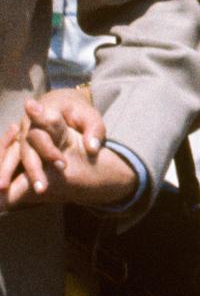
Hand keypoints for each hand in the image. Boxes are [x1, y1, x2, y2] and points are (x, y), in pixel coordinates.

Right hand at [0, 94, 134, 210]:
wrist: (61, 105)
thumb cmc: (78, 113)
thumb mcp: (91, 117)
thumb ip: (94, 130)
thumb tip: (92, 148)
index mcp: (47, 111)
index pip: (44, 126)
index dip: (47, 144)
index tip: (58, 160)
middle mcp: (29, 124)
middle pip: (28, 147)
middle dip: (34, 168)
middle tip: (42, 188)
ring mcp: (20, 136)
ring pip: (13, 155)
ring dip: (8, 172)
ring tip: (6, 190)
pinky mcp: (17, 146)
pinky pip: (6, 159)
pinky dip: (3, 171)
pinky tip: (1, 189)